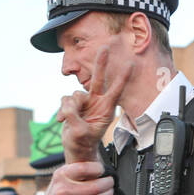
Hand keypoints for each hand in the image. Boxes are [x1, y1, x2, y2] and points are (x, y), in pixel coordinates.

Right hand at [37, 165, 114, 194]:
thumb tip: (102, 165)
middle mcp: (61, 189)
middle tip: (111, 182)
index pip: (82, 168)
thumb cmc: (62, 190)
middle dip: (107, 184)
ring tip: (110, 192)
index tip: (103, 170)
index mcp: (61, 174)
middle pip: (94, 187)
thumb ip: (79, 170)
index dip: (97, 169)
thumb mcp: (65, 176)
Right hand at [57, 45, 134, 162]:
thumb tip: (68, 104)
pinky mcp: (74, 104)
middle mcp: (97, 102)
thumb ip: (74, 116)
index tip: (131, 64)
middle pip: (98, 78)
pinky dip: (62, 111)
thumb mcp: (80, 132)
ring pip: (75, 94)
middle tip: (106, 46)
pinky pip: (65, 100)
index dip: (123, 77)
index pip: (116, 90)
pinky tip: (62, 121)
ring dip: (70, 108)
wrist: (76, 148)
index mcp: (106, 109)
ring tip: (69, 121)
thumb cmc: (83, 142)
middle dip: (101, 62)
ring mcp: (85, 102)